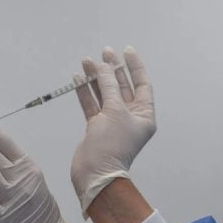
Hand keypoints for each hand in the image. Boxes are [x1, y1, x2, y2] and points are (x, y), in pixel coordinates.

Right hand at [72, 46, 154, 215]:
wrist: (95, 172)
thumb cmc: (111, 143)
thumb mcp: (114, 111)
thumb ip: (108, 86)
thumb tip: (103, 66)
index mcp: (144, 115)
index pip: (142, 84)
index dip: (134, 66)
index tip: (125, 50)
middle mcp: (130, 117)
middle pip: (121, 87)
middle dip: (112, 70)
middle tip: (103, 52)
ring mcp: (112, 122)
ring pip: (104, 94)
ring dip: (95, 78)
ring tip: (86, 61)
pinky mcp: (96, 126)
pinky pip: (91, 104)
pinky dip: (85, 92)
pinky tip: (78, 78)